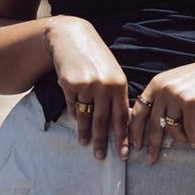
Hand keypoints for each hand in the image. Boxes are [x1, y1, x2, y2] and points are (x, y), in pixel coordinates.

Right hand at [46, 16, 129, 159]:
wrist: (71, 37)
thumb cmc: (95, 58)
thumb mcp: (111, 73)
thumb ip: (116, 95)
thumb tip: (119, 124)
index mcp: (119, 84)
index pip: (122, 116)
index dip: (123, 136)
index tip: (124, 153)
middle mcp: (105, 85)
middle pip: (104, 121)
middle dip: (103, 141)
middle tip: (101, 158)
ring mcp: (87, 85)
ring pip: (86, 116)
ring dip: (85, 133)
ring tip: (84, 144)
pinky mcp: (70, 84)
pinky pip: (73, 105)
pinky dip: (74, 113)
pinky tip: (75, 118)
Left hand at [130, 49, 194, 163]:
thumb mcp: (175, 83)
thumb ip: (162, 97)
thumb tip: (151, 123)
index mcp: (155, 83)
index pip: (139, 111)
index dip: (135, 130)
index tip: (136, 145)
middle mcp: (163, 88)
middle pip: (152, 123)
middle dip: (151, 144)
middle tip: (150, 160)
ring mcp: (176, 95)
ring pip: (171, 127)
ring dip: (179, 138)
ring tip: (187, 140)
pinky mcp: (191, 103)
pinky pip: (188, 129)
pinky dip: (192, 138)